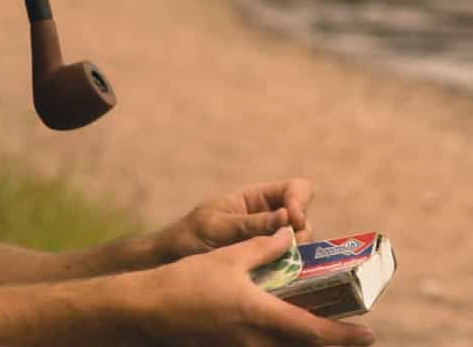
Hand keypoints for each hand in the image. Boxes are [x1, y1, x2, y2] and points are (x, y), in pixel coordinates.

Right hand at [134, 229, 374, 346]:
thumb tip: (290, 235)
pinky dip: (280, 338)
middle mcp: (252, 339)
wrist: (146, 308)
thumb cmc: (187, 280)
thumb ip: (264, 247)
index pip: (311, 331)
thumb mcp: (230, 256)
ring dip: (304, 338)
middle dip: (329, 341)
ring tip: (321, 323)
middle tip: (352, 332)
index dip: (342, 335)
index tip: (369, 334)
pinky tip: (282, 322)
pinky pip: (263, 346)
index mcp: (258, 315)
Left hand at [155, 179, 315, 260]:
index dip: (300, 202)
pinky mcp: (267, 267)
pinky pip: (288, 268)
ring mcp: (269, 244)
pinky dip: (288, 274)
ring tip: (279, 268)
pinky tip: (279, 282)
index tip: (293, 221)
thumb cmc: (188, 237)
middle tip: (289, 251)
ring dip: (297, 255)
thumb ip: (251, 224)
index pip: (296, 189)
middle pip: (304, 219)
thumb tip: (287, 218)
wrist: (168, 264)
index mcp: (258, 199)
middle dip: (301, 233)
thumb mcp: (217, 227)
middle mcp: (269, 219)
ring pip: (301, 245)